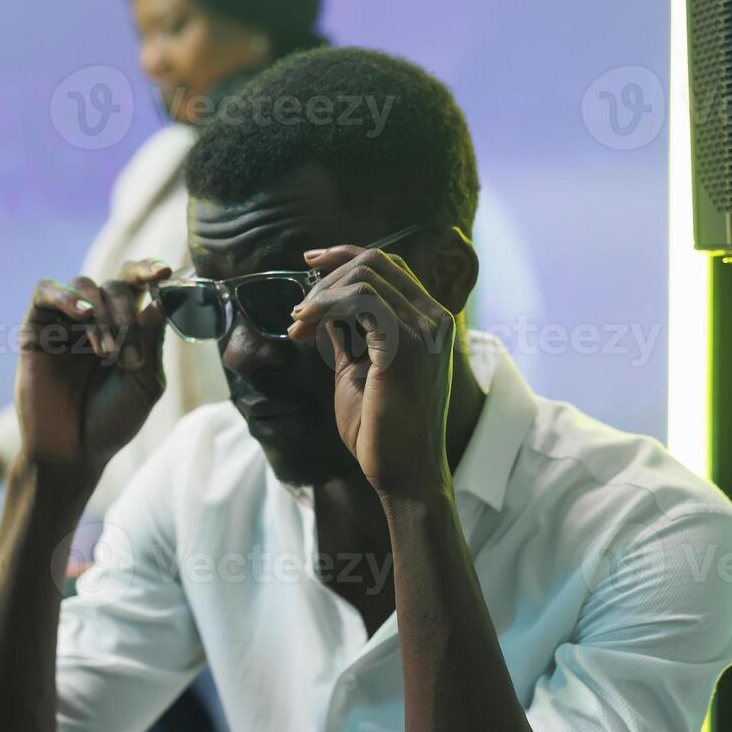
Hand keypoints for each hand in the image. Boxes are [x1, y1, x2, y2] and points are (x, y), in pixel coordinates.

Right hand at [15, 260, 170, 467]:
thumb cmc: (113, 420)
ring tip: (106, 353)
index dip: (149, 270)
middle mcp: (95, 319)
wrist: (74, 453)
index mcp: (125, 326)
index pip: (137, 283)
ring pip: (83, 284)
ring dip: (102, 314)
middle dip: (126, 314)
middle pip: (114, 284)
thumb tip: (163, 296)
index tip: (164, 273)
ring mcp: (64, 322)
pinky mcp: (35, 329)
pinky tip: (82, 314)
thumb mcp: (145, 381)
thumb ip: (152, 338)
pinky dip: (65, 296)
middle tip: (127, 356)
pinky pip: (45, 292)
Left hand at [288, 245, 454, 496]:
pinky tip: (306, 328)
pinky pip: (361, 300)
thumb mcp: (357, 370)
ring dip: (321, 294)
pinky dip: (326, 305)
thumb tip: (324, 308)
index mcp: (428, 322)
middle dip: (326, 278)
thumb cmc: (381, 431)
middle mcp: (434, 319)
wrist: (403, 476)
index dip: (345, 256)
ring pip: (365, 275)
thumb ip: (347, 335)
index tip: (309, 263)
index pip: (388, 264)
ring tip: (298, 325)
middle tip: (298, 315)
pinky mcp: (405, 347)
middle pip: (375, 261)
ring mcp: (424, 330)